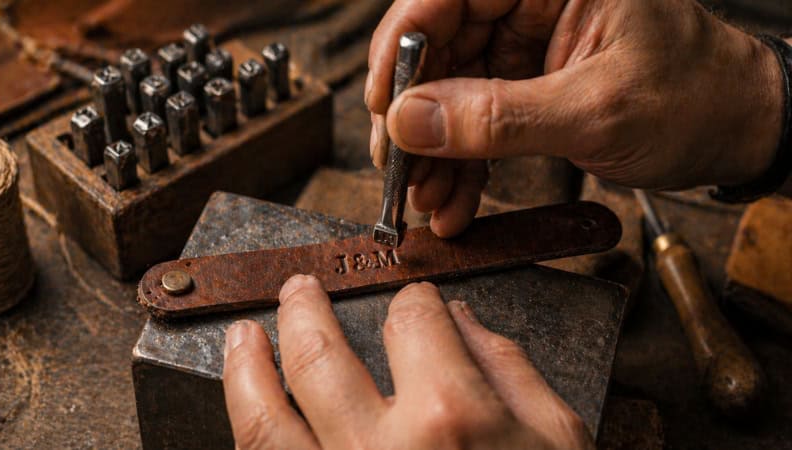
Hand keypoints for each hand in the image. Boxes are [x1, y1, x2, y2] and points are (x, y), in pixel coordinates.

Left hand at [223, 275, 592, 448]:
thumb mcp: (558, 440)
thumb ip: (510, 367)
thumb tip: (461, 320)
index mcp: (450, 417)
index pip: (413, 322)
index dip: (413, 301)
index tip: (411, 302)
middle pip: (320, 354)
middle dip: (306, 309)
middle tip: (299, 289)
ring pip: (266, 417)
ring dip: (247, 366)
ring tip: (243, 334)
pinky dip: (247, 433)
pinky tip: (248, 410)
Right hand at [366, 0, 782, 235]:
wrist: (737, 129)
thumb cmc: (695, 98)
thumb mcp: (595, 111)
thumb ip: (498, 117)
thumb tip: (410, 121)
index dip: (400, 48)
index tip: (382, 107)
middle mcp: (529, 2)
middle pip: (439, 48)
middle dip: (416, 119)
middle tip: (398, 172)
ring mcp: (526, 45)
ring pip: (451, 92)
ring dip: (435, 153)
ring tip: (427, 202)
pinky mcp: (528, 84)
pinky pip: (478, 121)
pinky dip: (463, 164)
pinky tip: (454, 201)